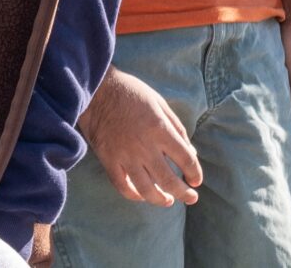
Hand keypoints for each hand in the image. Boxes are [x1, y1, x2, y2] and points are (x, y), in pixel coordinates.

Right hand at [77, 67, 199, 206]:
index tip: (196, 180)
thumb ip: (176, 128)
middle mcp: (144, 146)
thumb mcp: (160, 103)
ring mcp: (125, 155)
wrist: (95, 89)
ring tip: (168, 201)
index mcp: (160, 130)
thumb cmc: (130, 93)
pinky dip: (134, 195)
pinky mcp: (108, 160)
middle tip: (191, 198)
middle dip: (184, 193)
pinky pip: (122, 185)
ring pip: (146, 189)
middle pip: (169, 180)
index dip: (195, 174)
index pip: (186, 160)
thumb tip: (190, 152)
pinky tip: (141, 195)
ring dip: (161, 199)